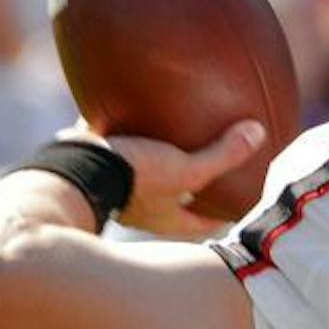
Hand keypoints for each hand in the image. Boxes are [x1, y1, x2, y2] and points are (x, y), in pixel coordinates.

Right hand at [81, 119, 266, 237]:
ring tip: (174, 135)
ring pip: (143, 172)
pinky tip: (135, 105)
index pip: (202, 223)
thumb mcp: (187, 171)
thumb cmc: (132, 178)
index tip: (239, 206)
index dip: (223, 216)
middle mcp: (139, 207)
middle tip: (209, 169)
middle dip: (189, 188)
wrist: (69, 169)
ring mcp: (113, 185)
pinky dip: (127, 129)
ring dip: (158, 158)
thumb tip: (258, 133)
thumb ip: (223, 155)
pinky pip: (116, 143)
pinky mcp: (93, 161)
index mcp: (164, 217)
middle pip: (172, 199)